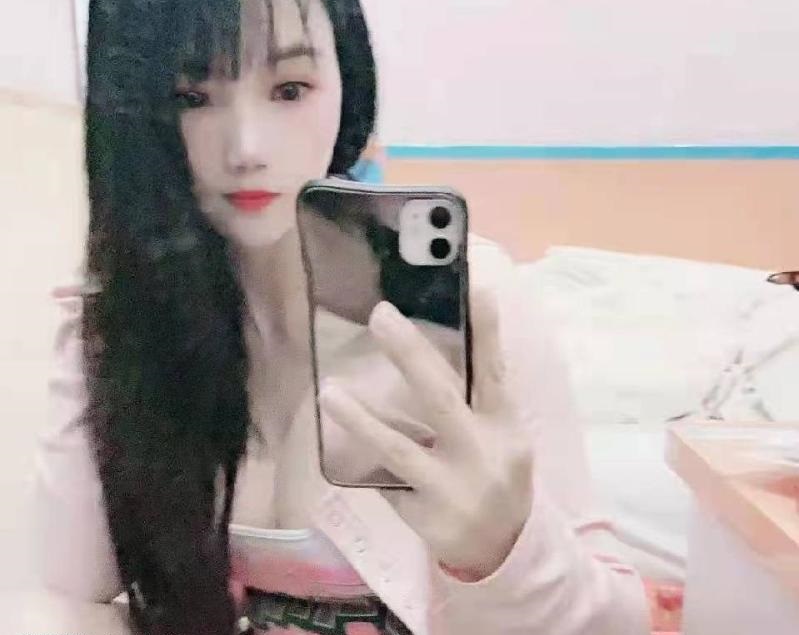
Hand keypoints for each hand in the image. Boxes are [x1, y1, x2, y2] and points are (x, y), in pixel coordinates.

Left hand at [319, 291, 533, 580]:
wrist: (502, 550)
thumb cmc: (496, 473)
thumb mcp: (501, 436)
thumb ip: (476, 399)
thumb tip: (441, 344)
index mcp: (504, 427)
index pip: (496, 373)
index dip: (488, 332)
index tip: (478, 288)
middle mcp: (480, 454)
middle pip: (442, 398)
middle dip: (410, 354)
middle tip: (380, 315)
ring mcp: (450, 487)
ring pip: (400, 449)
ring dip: (362, 419)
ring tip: (330, 391)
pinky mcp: (425, 516)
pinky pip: (384, 480)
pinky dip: (363, 457)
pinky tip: (336, 440)